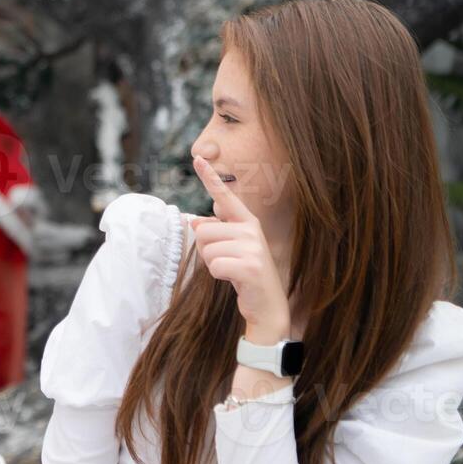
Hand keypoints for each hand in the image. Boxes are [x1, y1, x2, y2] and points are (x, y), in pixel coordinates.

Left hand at [190, 156, 290, 341]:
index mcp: (247, 222)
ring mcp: (253, 247)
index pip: (224, 197)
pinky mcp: (250, 265)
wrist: (268, 306)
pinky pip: (214, 265)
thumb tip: (194, 222)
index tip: (197, 157)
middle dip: (207, 251)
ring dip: (213, 265)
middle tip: (227, 262)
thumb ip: (215, 233)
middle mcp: (252, 230)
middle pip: (203, 231)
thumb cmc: (244, 275)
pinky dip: (218, 276)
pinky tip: (235, 280)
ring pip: (206, 249)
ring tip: (232, 271)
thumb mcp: (229, 251)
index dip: (209, 177)